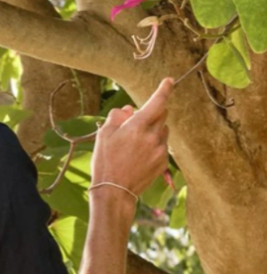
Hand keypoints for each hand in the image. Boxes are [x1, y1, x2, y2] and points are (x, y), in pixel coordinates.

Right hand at [91, 77, 173, 198]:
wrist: (114, 192)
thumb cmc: (106, 163)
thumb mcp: (104, 135)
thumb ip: (117, 116)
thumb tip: (128, 110)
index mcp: (138, 126)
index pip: (158, 101)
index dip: (165, 89)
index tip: (169, 81)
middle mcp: (153, 136)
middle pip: (162, 115)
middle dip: (153, 114)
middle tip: (136, 124)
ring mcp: (160, 150)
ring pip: (163, 131)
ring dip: (154, 130)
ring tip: (137, 144)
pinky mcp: (162, 162)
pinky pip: (162, 146)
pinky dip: (155, 145)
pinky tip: (140, 156)